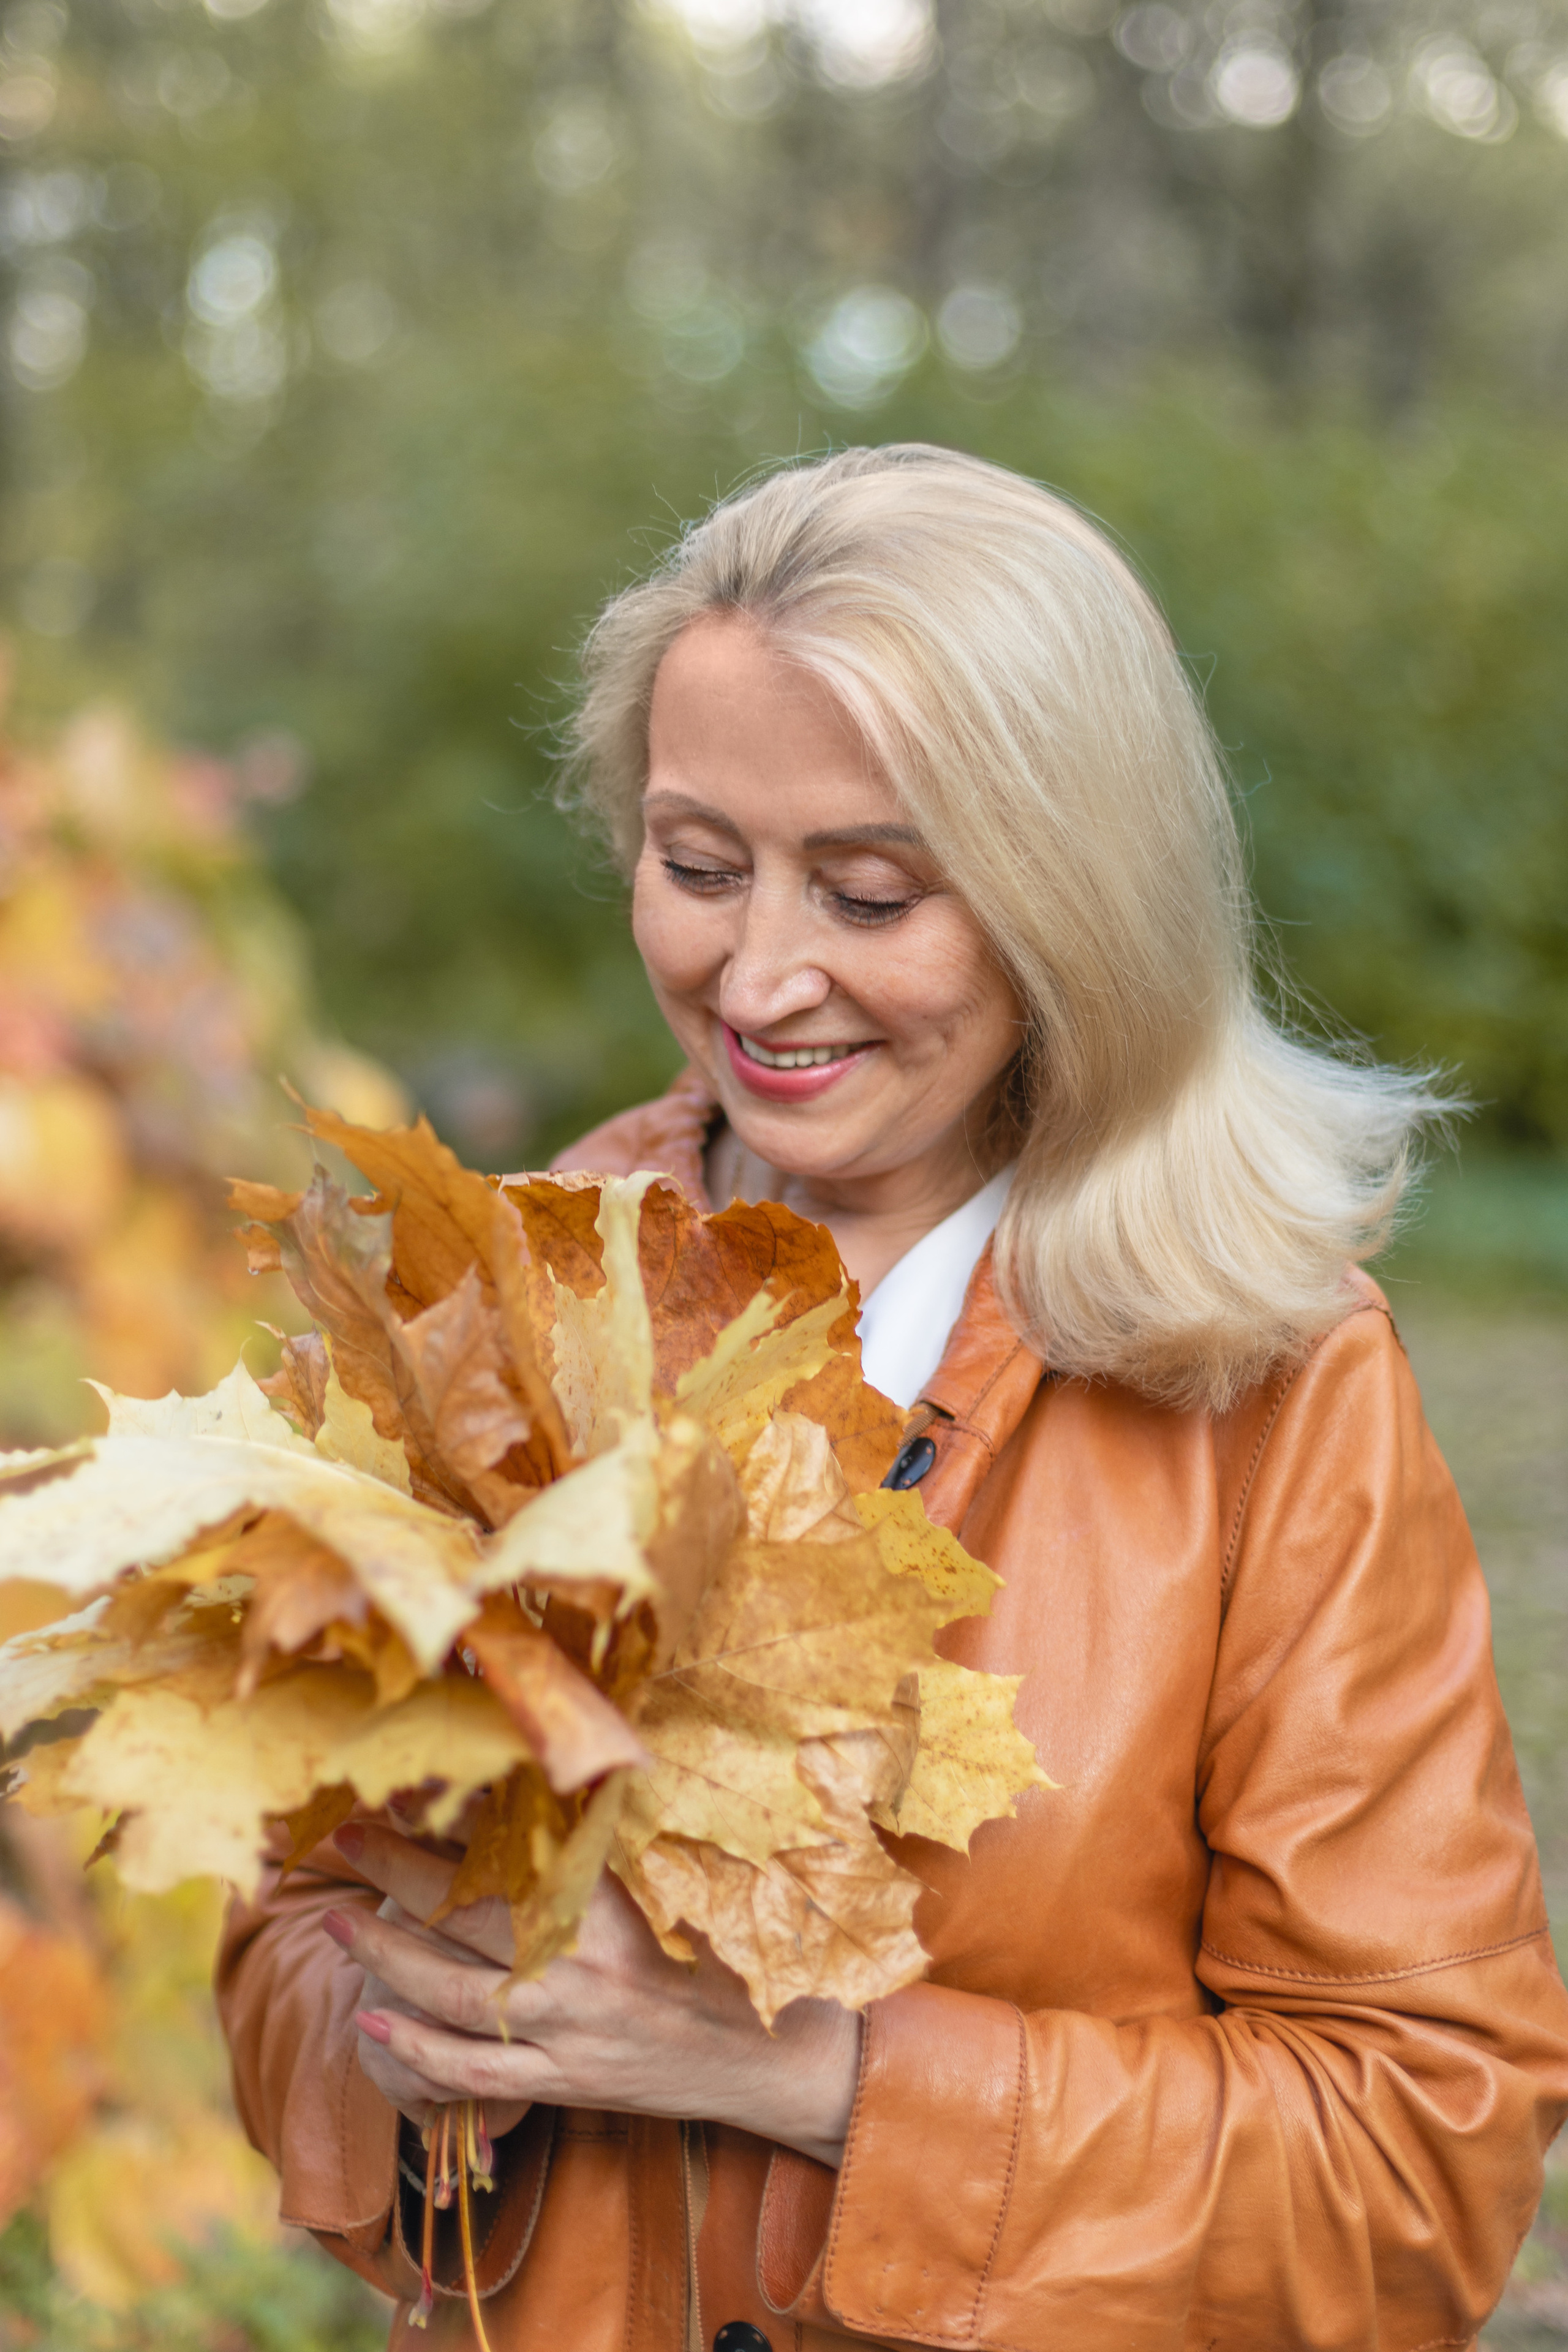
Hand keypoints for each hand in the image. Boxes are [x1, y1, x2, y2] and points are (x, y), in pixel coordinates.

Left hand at [323, 1821, 862, 2168]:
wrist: (770, 2054)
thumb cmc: (720, 1954)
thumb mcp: (667, 1887)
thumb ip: (599, 1850)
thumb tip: (527, 1789)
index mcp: (613, 1903)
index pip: (512, 1855)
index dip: (446, 1823)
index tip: (397, 1790)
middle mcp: (585, 1967)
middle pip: (466, 1916)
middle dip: (394, 1872)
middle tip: (342, 1838)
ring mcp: (570, 2032)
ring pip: (451, 1995)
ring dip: (384, 1955)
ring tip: (337, 1922)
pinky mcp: (564, 2084)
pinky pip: (470, 2072)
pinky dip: (413, 2050)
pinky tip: (370, 2023)